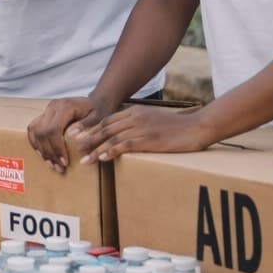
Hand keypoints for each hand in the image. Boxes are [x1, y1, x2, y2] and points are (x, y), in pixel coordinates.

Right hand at [27, 96, 111, 172]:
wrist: (97, 102)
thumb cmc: (100, 111)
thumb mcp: (99, 119)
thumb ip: (86, 127)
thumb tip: (73, 138)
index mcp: (65, 106)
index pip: (53, 130)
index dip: (57, 148)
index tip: (65, 163)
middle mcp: (53, 106)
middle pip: (42, 132)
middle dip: (49, 153)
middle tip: (59, 168)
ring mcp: (47, 110)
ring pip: (34, 131)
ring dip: (41, 150)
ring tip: (51, 164)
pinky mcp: (45, 115)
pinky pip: (33, 129)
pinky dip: (35, 143)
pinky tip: (43, 154)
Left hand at [74, 105, 212, 164]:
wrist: (197, 127)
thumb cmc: (176, 127)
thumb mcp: (152, 120)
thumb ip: (136, 124)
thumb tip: (121, 136)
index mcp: (134, 112)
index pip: (106, 121)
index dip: (90, 130)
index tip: (78, 139)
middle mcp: (135, 117)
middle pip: (105, 128)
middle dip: (88, 140)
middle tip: (75, 150)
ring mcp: (142, 127)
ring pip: (112, 138)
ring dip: (96, 149)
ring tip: (85, 160)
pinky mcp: (149, 139)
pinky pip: (126, 145)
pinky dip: (112, 151)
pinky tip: (103, 158)